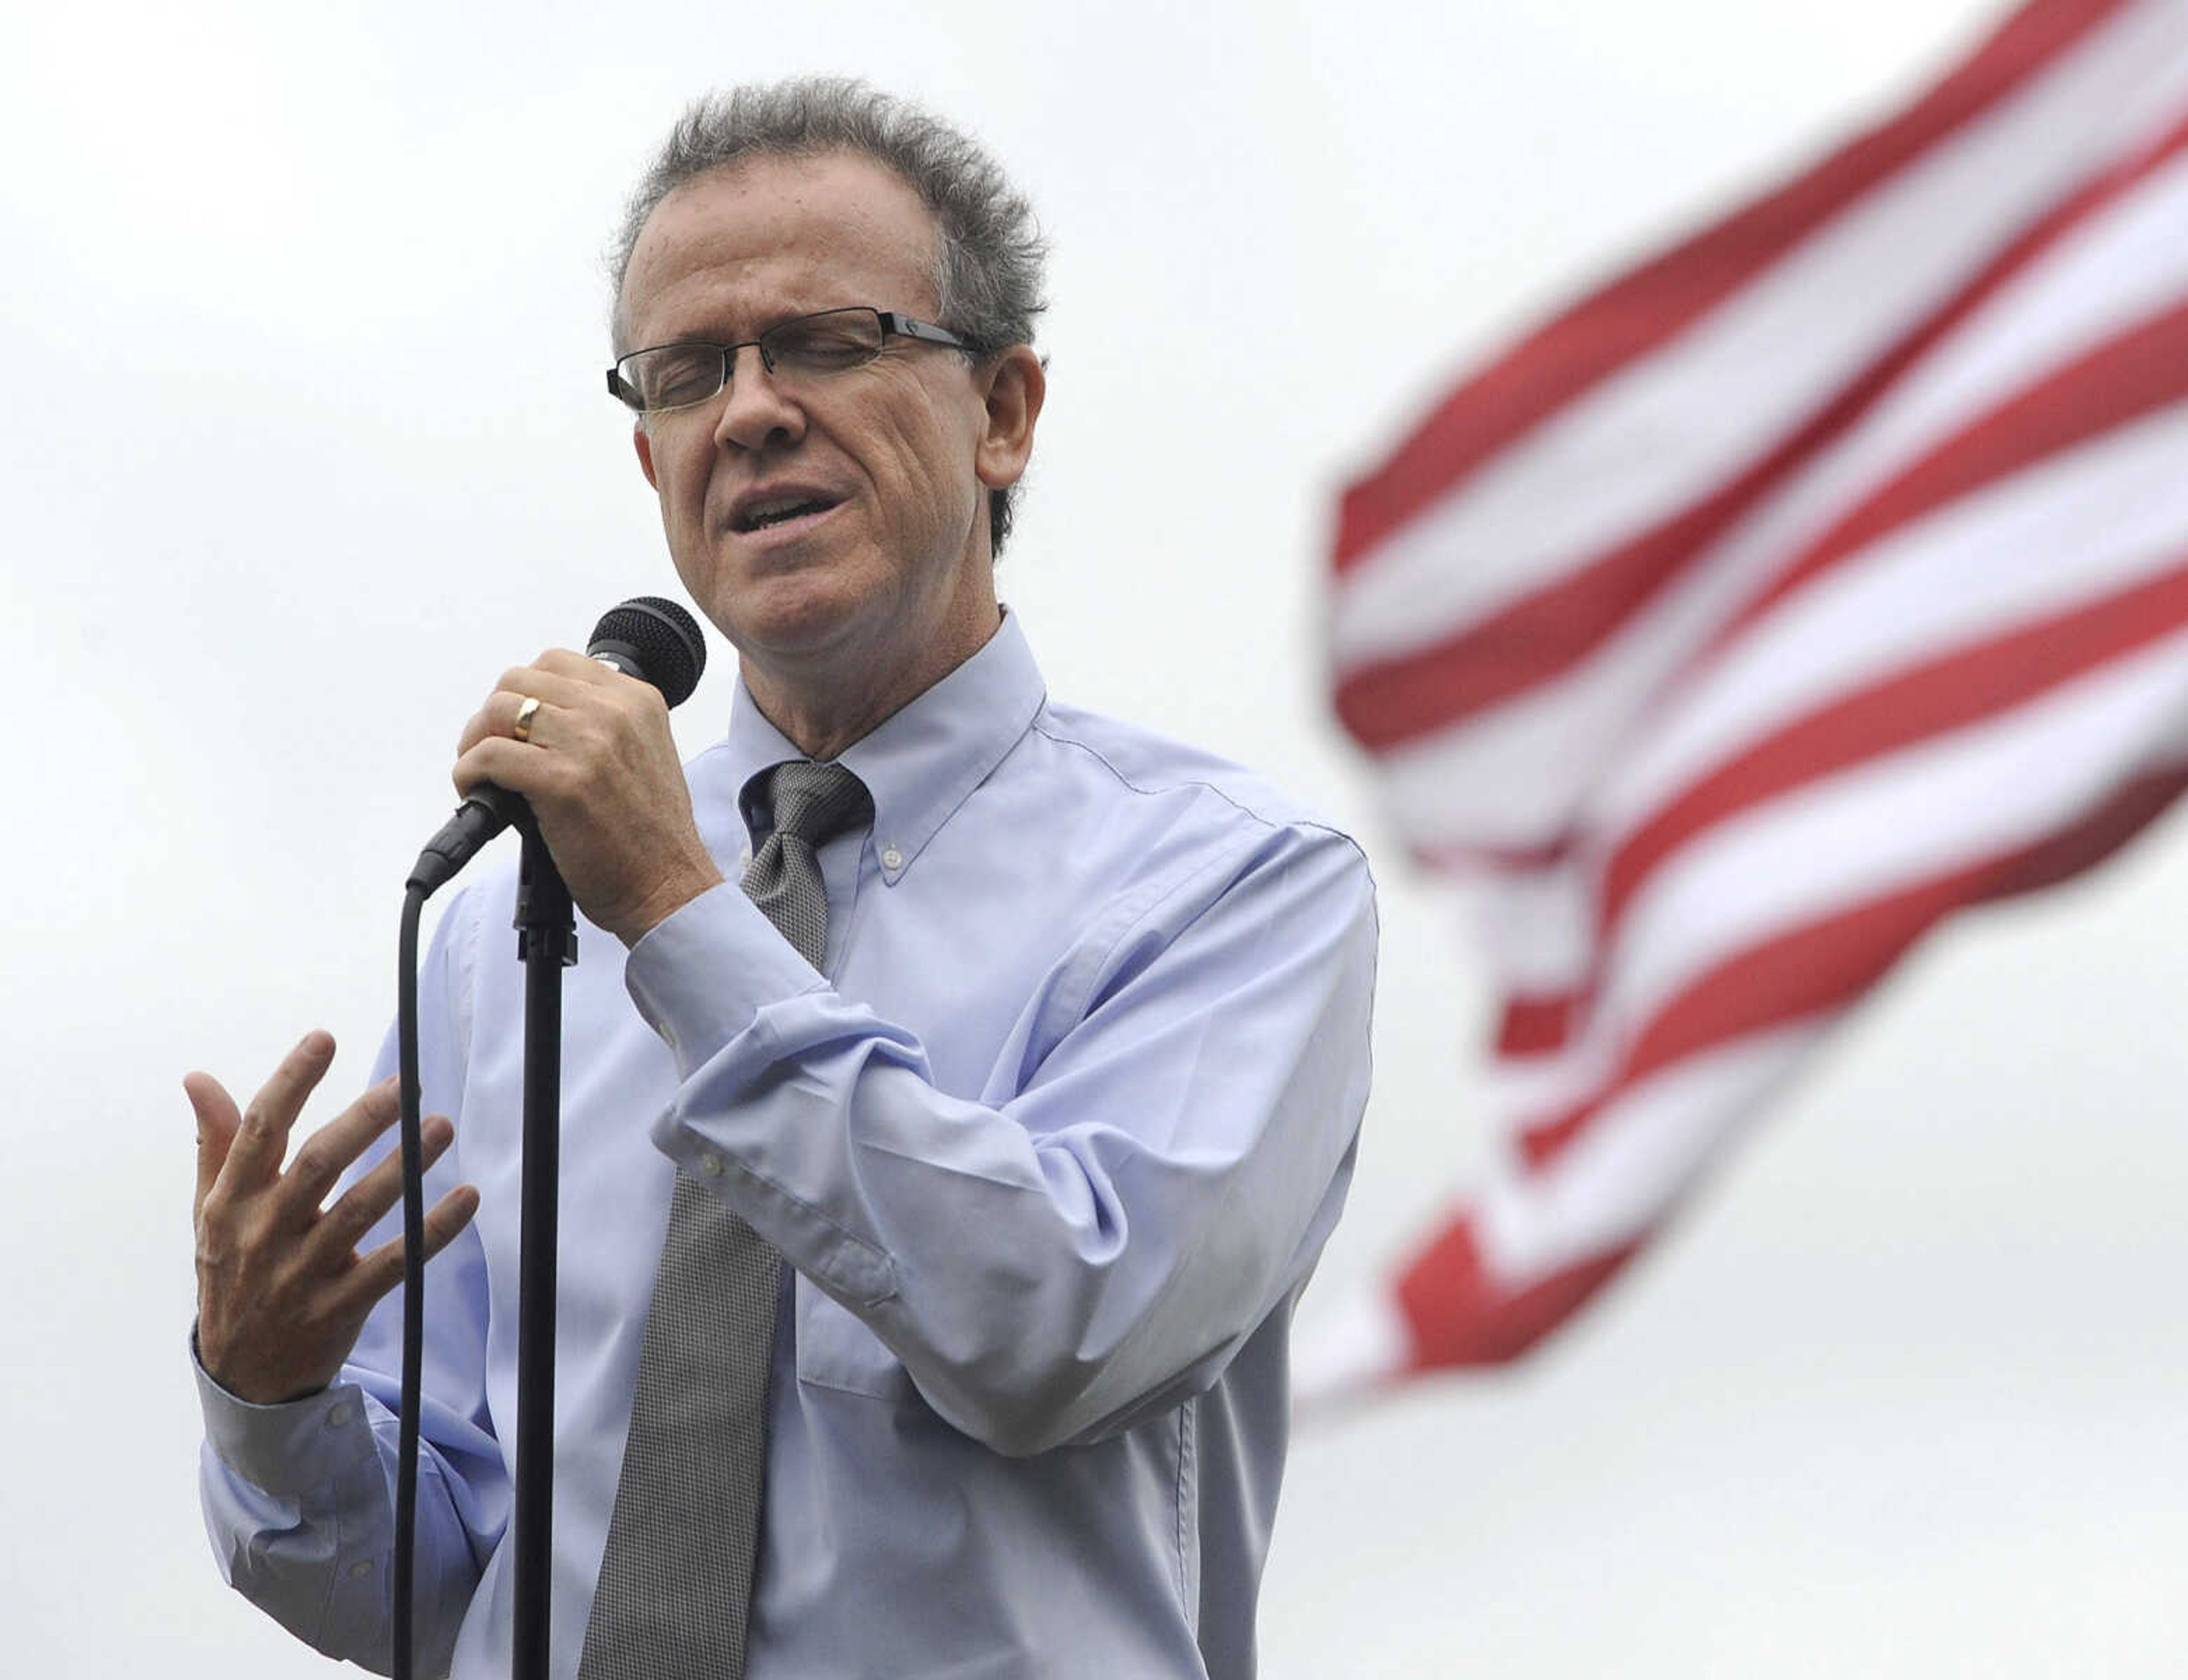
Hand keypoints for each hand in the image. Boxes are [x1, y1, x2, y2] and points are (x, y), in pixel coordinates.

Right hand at [189, 1031, 478, 1405]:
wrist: (240, 1375)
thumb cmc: (232, 1273)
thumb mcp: (213, 1212)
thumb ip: (215, 1144)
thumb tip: (199, 1078)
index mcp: (232, 1203)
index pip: (259, 1131)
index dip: (291, 1081)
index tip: (323, 1039)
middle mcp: (264, 1234)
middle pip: (317, 1164)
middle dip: (363, 1121)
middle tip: (406, 1083)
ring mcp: (301, 1274)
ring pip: (358, 1211)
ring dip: (403, 1167)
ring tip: (442, 1126)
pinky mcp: (339, 1307)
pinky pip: (393, 1263)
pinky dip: (433, 1230)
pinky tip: (466, 1197)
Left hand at [453, 649, 724, 944]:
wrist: (668, 886)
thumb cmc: (649, 835)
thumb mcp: (644, 753)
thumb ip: (605, 724)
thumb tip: (537, 715)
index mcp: (637, 699)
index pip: (555, 662)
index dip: (525, 693)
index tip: (520, 726)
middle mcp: (616, 712)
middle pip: (518, 680)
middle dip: (494, 716)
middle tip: (492, 752)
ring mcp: (589, 743)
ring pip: (498, 711)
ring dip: (475, 742)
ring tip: (482, 775)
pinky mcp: (562, 782)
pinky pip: (488, 756)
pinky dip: (470, 774)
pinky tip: (477, 793)